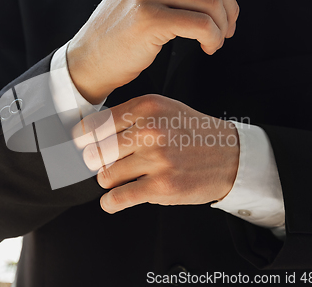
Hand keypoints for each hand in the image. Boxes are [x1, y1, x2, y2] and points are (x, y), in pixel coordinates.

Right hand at [67, 0, 263, 103]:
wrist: (90, 57)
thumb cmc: (123, 29)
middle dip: (232, 7)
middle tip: (231, 27)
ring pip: (212, 3)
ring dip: (223, 27)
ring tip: (217, 41)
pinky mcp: (150, 18)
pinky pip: (203, 25)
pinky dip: (214, 39)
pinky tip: (209, 48)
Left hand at [72, 95, 239, 213]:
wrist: (230, 155)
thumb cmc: (191, 133)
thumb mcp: (162, 110)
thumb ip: (128, 117)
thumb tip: (87, 134)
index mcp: (147, 107)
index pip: (95, 124)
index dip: (83, 139)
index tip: (81, 147)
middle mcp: (151, 130)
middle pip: (96, 152)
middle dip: (97, 162)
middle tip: (106, 165)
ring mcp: (157, 159)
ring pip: (105, 175)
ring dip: (109, 181)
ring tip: (122, 179)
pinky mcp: (162, 186)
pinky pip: (117, 198)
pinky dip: (110, 203)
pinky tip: (114, 200)